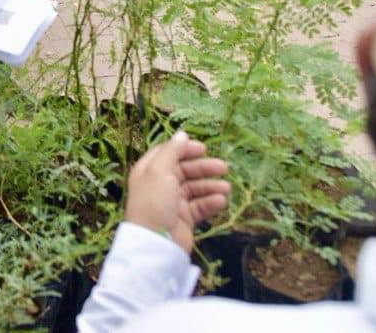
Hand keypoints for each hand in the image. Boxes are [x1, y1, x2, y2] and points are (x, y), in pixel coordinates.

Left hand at [125, 131, 231, 254]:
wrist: (156, 242)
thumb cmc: (154, 202)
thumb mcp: (159, 170)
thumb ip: (172, 151)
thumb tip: (182, 134)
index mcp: (149, 171)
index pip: (168, 154)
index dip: (185, 149)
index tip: (203, 148)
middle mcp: (160, 184)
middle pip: (184, 170)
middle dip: (203, 168)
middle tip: (224, 167)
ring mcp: (172, 202)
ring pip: (195, 189)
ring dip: (211, 187)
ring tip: (226, 188)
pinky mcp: (183, 218)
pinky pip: (199, 206)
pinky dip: (210, 203)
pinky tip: (221, 202)